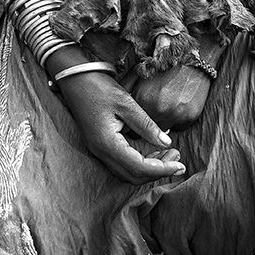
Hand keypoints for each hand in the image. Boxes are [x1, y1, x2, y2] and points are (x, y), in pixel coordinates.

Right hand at [57, 71, 185, 184]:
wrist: (74, 78)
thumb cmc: (98, 86)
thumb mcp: (126, 102)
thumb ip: (146, 125)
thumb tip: (167, 142)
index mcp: (107, 143)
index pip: (140, 167)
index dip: (162, 169)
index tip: (181, 164)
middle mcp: (101, 152)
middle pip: (133, 176)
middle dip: (158, 171)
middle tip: (177, 158)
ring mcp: (98, 150)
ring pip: (127, 172)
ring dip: (149, 168)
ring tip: (168, 153)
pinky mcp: (99, 145)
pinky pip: (121, 163)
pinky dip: (139, 162)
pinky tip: (151, 149)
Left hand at [127, 33, 223, 130]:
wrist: (190, 57)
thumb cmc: (163, 65)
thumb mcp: (140, 75)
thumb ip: (131, 93)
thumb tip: (125, 110)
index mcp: (142, 98)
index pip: (131, 124)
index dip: (133, 123)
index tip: (135, 120)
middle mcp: (157, 108)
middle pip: (147, 130)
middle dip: (147, 124)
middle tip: (152, 114)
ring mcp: (174, 114)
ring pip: (163, 130)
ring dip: (163, 122)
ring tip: (167, 107)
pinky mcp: (189, 116)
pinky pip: (178, 127)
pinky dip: (177, 120)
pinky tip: (179, 106)